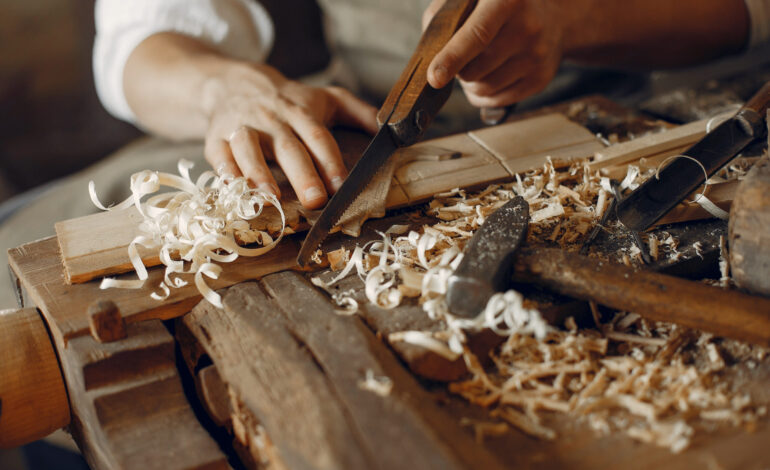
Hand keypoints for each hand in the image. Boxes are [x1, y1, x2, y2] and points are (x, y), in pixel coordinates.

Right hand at [203, 63, 377, 208]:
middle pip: (288, 147)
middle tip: (316, 200)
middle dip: (303, 174)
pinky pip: (218, 155)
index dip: (331, 161)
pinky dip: (224, 173)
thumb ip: (358, 112)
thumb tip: (389, 129)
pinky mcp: (215, 138)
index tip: (343, 185)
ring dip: (259, 174)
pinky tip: (234, 190)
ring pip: (249, 149)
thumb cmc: (288, 99)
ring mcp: (241, 127)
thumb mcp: (325, 97)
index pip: (318, 136)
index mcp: (301, 112)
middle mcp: (272, 119)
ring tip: (270, 199)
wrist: (232, 82)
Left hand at [423, 0, 563, 107]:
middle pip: (474, 70)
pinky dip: (484, 95)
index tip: (434, 78)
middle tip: (462, 58)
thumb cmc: (500, 6)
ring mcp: (537, 55)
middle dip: (458, 71)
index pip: (476, 35)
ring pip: (484, 89)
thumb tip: (430, 52)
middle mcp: (528, 27)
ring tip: (476, 65)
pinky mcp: (542, 78)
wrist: (553, 16)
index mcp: (506, 0)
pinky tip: (488, 77)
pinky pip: (498, 101)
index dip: (452, 58)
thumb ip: (446, 14)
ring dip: (470, 84)